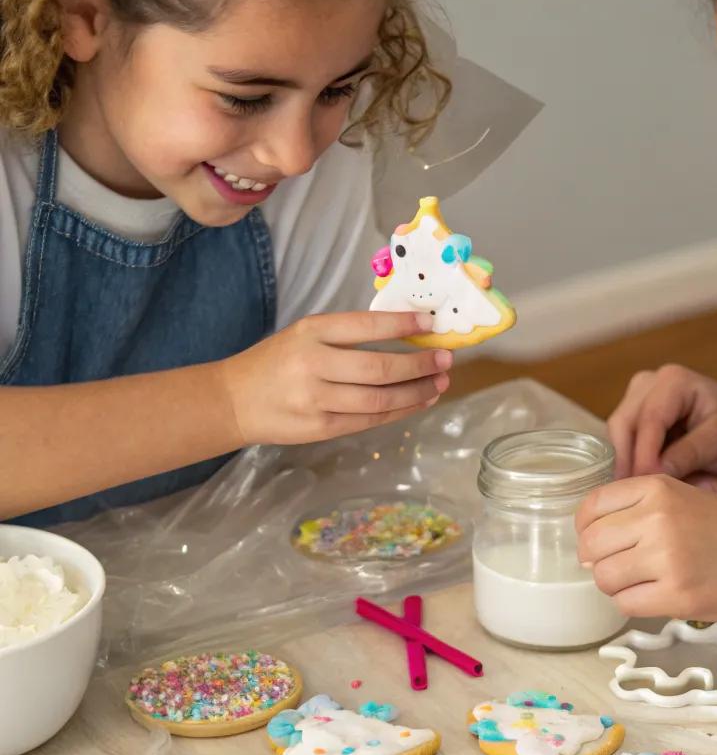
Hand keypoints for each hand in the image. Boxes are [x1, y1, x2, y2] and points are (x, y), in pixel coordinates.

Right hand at [220, 311, 451, 445]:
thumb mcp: (302, 335)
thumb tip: (404, 337)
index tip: (431, 325)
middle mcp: (313, 364)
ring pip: (379, 400)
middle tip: (445, 360)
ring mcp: (316, 400)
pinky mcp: (320, 428)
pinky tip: (418, 402)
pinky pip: (369, 421)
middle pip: (379, 368)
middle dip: (418, 365)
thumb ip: (345, 336)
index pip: (365, 326)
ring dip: (416, 392)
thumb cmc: (275, 363)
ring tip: (439, 383)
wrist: (233, 401)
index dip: (402, 326)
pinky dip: (399, 412)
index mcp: (310, 332)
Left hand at [576, 473, 716, 623]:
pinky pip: (626, 604)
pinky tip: (656, 595)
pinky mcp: (676, 594)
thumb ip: (638, 511)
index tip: (597, 542)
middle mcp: (657, 518)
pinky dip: (634, 604)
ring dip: (616, 585)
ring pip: (603, 577)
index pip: (591, 507)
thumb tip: (586, 543)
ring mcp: (666, 558)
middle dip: (597, 560)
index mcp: (658, 488)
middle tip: (621, 567)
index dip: (586, 529)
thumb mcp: (687, 499)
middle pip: (591, 544)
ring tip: (642, 582)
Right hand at [608, 364, 716, 482]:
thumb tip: (649, 475)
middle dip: (636, 465)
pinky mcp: (643, 430)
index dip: (644, 456)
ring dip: (646, 472)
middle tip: (650, 498)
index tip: (647, 487)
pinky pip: (633, 455)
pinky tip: (686, 485)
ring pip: (622, 444)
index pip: (647, 420)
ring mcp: (642, 407)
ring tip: (687, 488)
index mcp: (672, 382)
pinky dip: (652, 474)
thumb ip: (685, 456)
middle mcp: (649, 387)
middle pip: (623, 428)